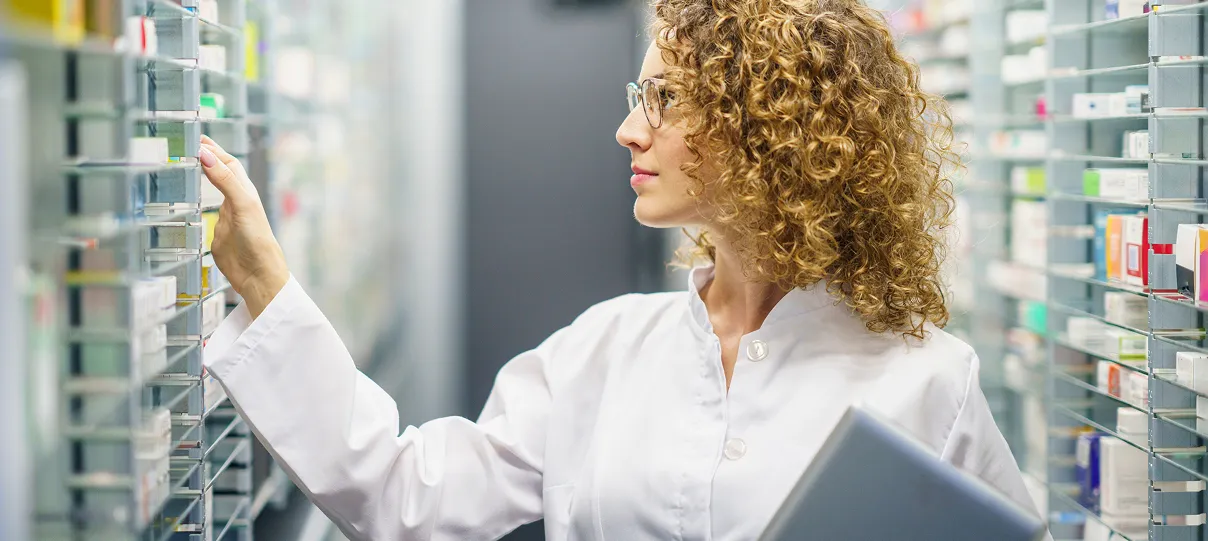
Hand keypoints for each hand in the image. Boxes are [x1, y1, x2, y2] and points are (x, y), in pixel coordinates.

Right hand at [200, 135, 288, 317]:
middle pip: (221, 172)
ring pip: (213, 190)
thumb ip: (224, 179)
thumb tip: (205, 155)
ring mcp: (226, 216)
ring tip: (186, 162)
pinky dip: (196, 200)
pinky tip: (188, 199)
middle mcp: (236, 201)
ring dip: (202, 175)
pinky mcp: (216, 232)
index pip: (228, 163)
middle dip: (207, 157)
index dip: (214, 150)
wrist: (257, 274)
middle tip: (188, 143)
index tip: (197, 138)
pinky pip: (205, 211)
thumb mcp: (242, 204)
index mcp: (244, 191)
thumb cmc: (257, 239)